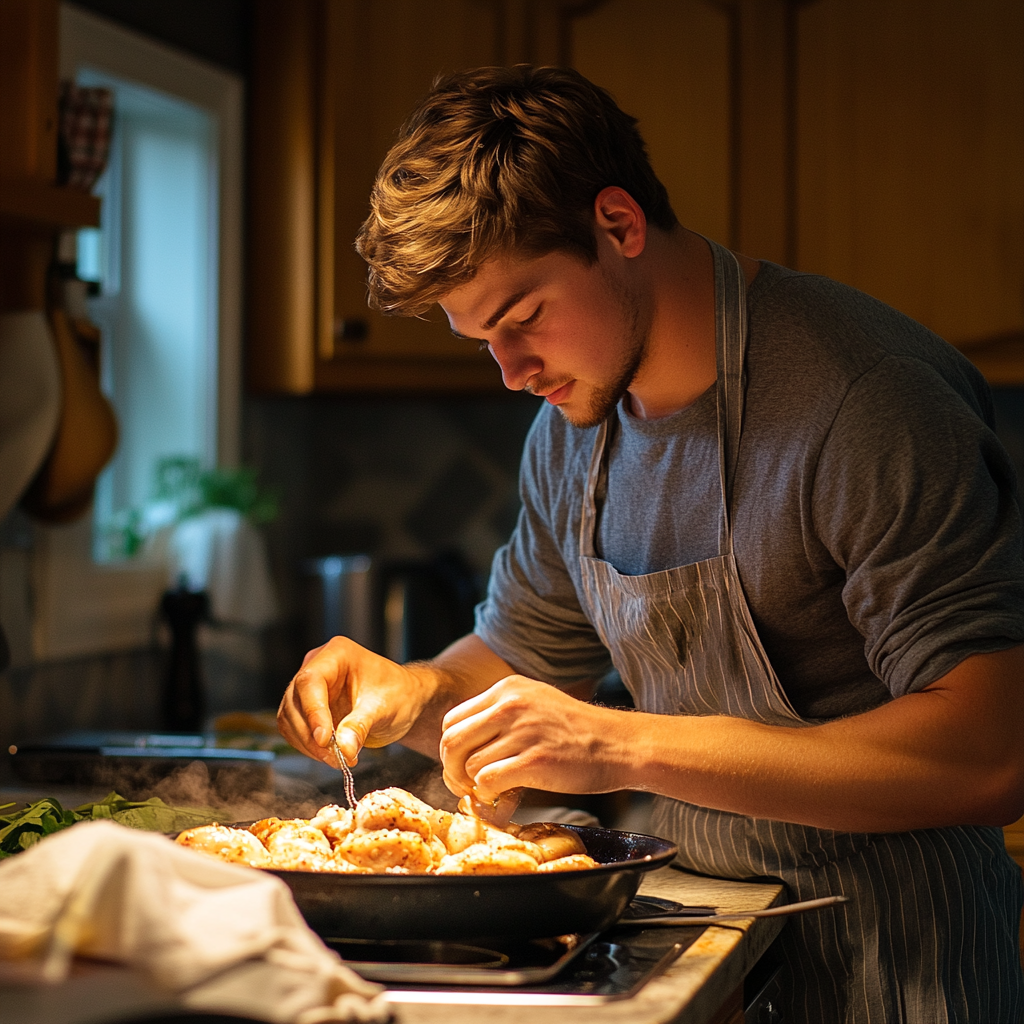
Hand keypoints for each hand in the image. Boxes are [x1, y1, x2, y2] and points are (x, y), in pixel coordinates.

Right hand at [277, 636, 431, 765]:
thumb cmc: (398, 693)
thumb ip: (361, 725)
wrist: (404, 700)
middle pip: (295, 701)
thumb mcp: (385, 708)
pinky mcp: (307, 707)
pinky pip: (294, 729)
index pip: (311, 681)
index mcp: (337, 654)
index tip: (324, 739)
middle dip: (311, 734)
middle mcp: (317, 666)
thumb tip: (343, 748)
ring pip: (290, 718)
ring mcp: (309, 687)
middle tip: (335, 757)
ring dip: (308, 744)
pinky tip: (329, 754)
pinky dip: (308, 746)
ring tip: (337, 759)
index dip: (313, 711)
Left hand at [439, 675, 623, 801]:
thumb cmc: (577, 731)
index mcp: (507, 689)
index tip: (461, 766)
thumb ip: (501, 714)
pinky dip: (488, 795)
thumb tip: (463, 744)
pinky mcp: (535, 761)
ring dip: (473, 786)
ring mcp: (523, 732)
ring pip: (469, 765)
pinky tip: (504, 797)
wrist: (619, 745)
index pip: (452, 719)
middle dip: (451, 770)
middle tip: (465, 786)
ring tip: (491, 792)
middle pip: (452, 742)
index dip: (451, 749)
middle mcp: (511, 705)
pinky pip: (487, 781)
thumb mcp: (536, 702)